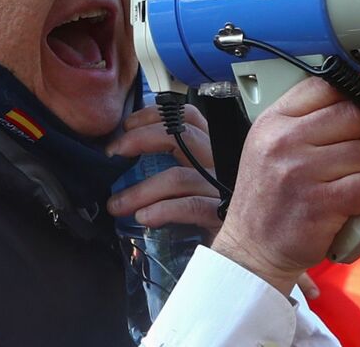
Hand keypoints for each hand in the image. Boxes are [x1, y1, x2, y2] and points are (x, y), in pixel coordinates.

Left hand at [105, 102, 221, 235]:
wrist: (245, 245)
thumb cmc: (215, 210)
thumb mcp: (199, 178)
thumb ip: (177, 162)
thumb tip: (130, 155)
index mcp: (214, 148)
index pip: (188, 117)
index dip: (156, 115)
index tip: (128, 125)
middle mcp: (221, 161)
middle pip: (181, 136)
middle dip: (140, 139)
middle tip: (113, 153)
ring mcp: (223, 188)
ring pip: (178, 177)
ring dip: (139, 191)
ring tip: (116, 205)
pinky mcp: (222, 215)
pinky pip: (189, 208)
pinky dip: (162, 210)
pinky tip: (144, 217)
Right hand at [212, 76, 359, 294]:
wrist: (251, 251)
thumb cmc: (268, 201)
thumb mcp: (268, 147)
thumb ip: (302, 122)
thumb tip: (355, 100)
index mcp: (272, 122)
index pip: (325, 86)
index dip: (352, 100)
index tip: (357, 119)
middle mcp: (283, 141)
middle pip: (354, 116)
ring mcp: (301, 172)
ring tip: (355, 188)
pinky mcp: (320, 203)